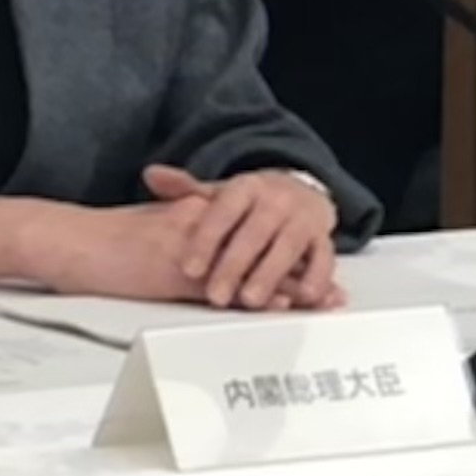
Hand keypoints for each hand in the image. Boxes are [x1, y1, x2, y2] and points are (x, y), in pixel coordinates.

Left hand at [135, 163, 346, 309]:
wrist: (303, 189)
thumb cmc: (252, 202)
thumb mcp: (220, 193)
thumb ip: (186, 190)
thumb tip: (151, 175)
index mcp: (246, 187)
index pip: (223, 212)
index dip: (205, 240)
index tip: (189, 268)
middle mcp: (276, 200)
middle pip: (254, 233)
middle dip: (234, 266)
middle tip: (216, 295)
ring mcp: (302, 219)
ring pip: (287, 247)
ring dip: (270, 275)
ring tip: (251, 300)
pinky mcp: (324, 237)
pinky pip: (324, 257)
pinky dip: (317, 277)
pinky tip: (303, 296)